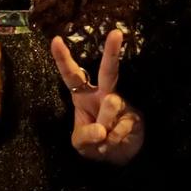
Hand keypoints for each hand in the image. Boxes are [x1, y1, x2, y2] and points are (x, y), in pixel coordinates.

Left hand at [51, 29, 142, 163]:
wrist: (120, 157)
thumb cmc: (95, 143)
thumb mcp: (80, 144)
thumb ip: (84, 136)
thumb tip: (102, 130)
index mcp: (83, 95)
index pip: (72, 75)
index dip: (63, 59)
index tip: (56, 40)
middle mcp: (104, 94)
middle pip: (107, 71)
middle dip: (111, 52)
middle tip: (116, 33)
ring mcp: (121, 104)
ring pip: (111, 105)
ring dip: (104, 128)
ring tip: (103, 141)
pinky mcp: (134, 116)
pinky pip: (122, 126)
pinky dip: (114, 141)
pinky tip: (114, 144)